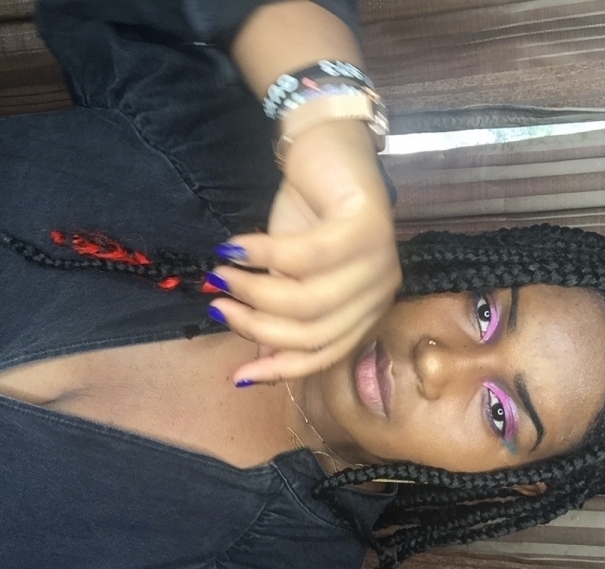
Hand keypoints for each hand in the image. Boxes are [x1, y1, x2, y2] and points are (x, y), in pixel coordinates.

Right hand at [209, 121, 401, 382]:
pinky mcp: (367, 228)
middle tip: (218, 302)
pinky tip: (233, 246)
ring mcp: (379, 261)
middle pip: (315, 333)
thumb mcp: (288, 274)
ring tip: (221, 273)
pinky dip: (262, 255)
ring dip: (254, 292)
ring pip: (309, 302)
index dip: (281, 370)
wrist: (326, 151)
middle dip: (257, 326)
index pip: (325, 355)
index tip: (236, 377)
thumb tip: (255, 365)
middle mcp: (380, 292)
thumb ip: (280, 316)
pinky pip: (305, 257)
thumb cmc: (309, 216)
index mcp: (365, 310)